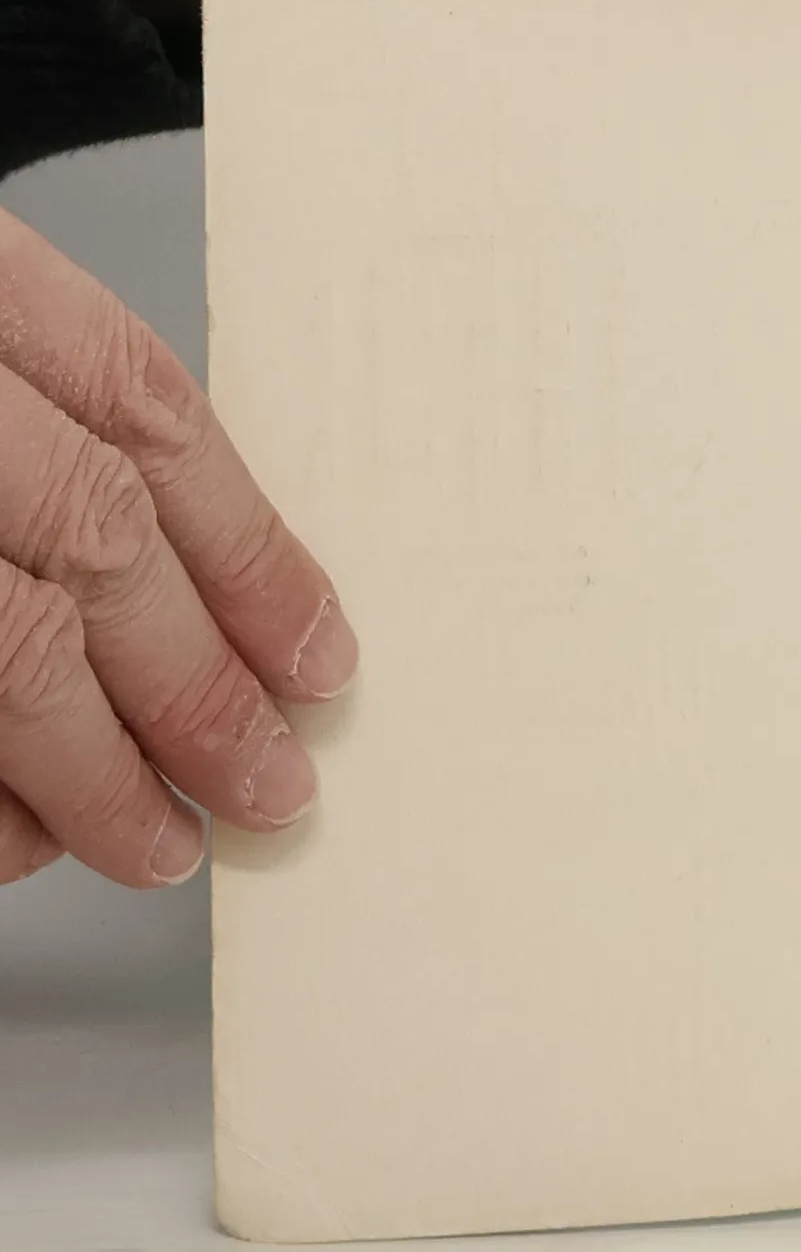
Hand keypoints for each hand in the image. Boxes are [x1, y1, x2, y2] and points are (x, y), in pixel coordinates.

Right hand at [0, 208, 356, 888]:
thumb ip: (33, 410)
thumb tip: (209, 598)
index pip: (142, 412)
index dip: (250, 549)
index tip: (319, 659)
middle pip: (87, 537)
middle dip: (197, 683)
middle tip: (268, 786)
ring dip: (91, 769)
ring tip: (161, 841)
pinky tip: (16, 840)